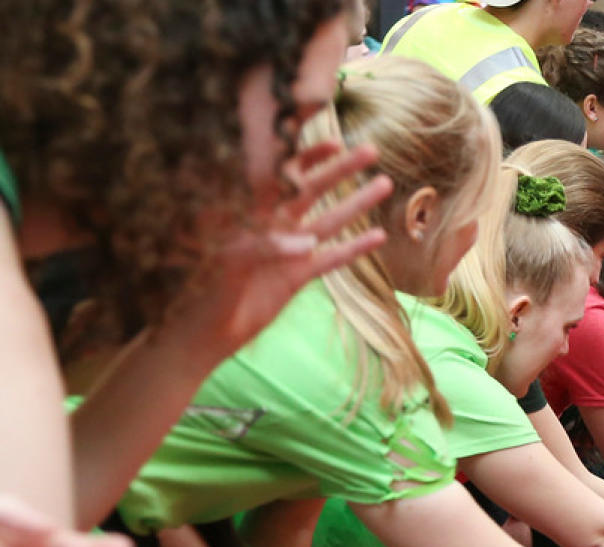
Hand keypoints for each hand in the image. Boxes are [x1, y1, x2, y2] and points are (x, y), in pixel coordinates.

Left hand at [158, 141, 390, 360]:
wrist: (202, 332)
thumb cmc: (200, 290)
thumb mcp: (227, 261)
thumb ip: (265, 246)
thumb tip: (309, 242)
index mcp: (246, 212)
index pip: (279, 175)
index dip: (306, 156)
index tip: (334, 141)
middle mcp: (271, 226)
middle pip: (311, 190)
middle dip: (341, 170)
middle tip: (372, 150)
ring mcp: (287, 251)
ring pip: (328, 220)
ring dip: (357, 203)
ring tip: (385, 184)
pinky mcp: (297, 277)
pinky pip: (332, 259)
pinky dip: (355, 248)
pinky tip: (378, 236)